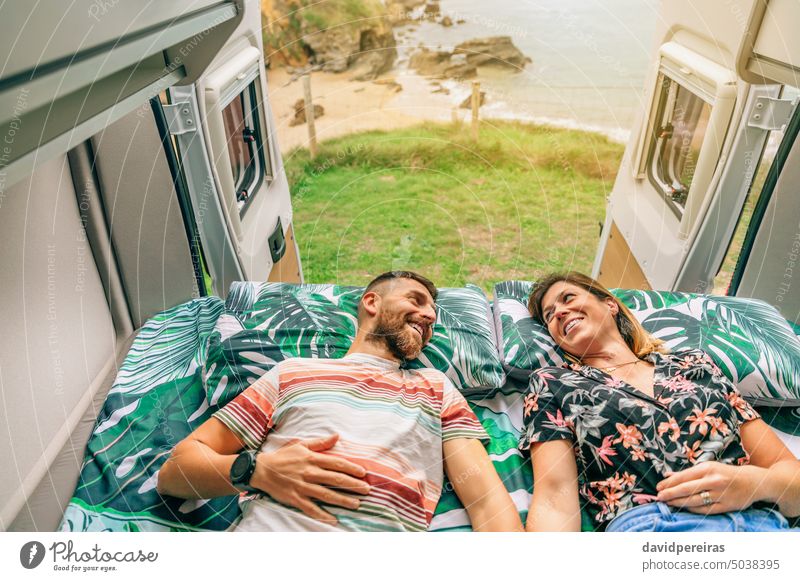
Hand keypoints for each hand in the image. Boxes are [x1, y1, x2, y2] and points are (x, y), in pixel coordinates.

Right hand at [250, 433, 369, 524]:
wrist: (261, 469)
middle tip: (367, 490)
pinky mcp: (295, 498)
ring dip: (343, 500)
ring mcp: (303, 487)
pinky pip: (311, 508)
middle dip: (353, 485)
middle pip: (335, 479)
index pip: (337, 463)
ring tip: (356, 504)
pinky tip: (334, 519)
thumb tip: (337, 436)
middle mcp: (310, 473)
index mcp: (312, 459)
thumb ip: (320, 443)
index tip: (363, 473)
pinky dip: (322, 514)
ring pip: (327, 495)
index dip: (351, 468)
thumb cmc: (283, 456)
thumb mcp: (301, 445)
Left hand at [656, 461, 766, 513]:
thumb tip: (667, 475)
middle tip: (659, 497)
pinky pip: (705, 509)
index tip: (658, 487)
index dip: (669, 483)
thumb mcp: (708, 467)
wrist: (754, 481)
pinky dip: (692, 509)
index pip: (683, 476)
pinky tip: (683, 508)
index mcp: (708, 468)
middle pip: (686, 489)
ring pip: (694, 500)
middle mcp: (714, 480)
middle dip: (670, 493)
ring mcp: (721, 494)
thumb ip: (688, 473)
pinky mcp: (727, 506)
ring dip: (678, 502)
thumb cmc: (726, 473)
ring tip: (668, 503)